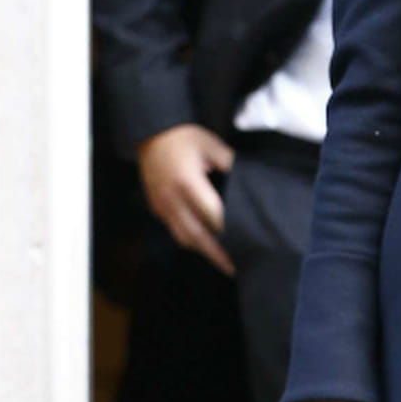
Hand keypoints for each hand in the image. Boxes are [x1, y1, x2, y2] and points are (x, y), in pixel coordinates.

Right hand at [137, 123, 235, 274]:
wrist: (150, 133)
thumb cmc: (184, 138)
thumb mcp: (212, 145)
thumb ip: (232, 165)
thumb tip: (251, 183)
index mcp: (187, 183)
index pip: (212, 215)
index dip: (229, 230)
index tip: (246, 241)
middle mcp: (172, 199)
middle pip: (197, 235)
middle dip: (216, 254)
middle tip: (235, 268)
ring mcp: (162, 206)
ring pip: (183, 237)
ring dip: (203, 251)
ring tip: (222, 261)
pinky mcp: (156, 208)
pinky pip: (174, 230)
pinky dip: (190, 239)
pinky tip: (204, 244)